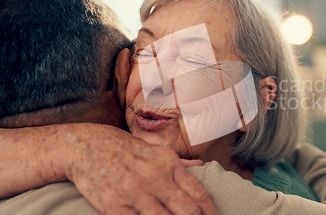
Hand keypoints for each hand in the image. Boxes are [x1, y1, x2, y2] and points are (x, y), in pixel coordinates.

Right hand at [64, 124, 216, 214]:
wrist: (87, 146)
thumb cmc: (126, 150)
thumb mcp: (155, 150)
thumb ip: (179, 163)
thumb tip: (201, 166)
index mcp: (169, 164)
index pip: (199, 194)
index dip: (210, 213)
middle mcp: (156, 178)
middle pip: (187, 211)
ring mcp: (135, 193)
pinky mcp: (114, 206)